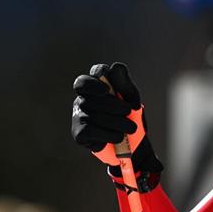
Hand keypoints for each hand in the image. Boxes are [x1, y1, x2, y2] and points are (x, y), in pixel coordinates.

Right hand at [71, 62, 163, 186]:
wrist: (134, 143)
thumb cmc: (130, 115)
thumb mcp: (131, 97)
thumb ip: (124, 82)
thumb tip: (115, 68)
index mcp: (93, 88)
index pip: (84, 82)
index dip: (92, 84)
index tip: (107, 90)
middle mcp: (82, 100)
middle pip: (93, 100)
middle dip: (114, 106)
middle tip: (129, 112)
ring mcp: (78, 116)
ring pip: (95, 116)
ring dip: (117, 123)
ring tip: (131, 128)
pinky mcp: (78, 133)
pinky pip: (91, 130)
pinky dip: (109, 134)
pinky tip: (118, 137)